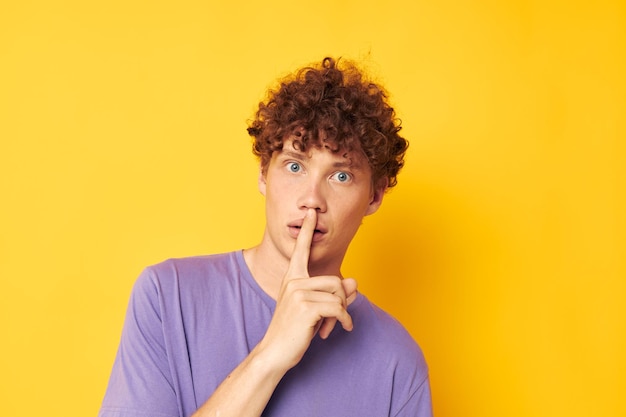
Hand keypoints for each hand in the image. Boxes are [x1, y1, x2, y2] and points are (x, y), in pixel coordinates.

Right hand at [259, 208, 357, 370]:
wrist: (275, 352)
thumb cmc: (294, 331)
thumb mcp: (316, 309)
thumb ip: (336, 294)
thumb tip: (354, 282)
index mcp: (292, 278)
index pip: (301, 250)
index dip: (307, 230)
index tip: (311, 212)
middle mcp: (293, 281)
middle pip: (335, 281)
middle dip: (342, 301)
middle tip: (334, 319)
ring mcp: (298, 293)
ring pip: (338, 295)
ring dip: (342, 313)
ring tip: (330, 326)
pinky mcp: (306, 307)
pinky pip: (338, 308)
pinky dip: (344, 321)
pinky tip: (338, 330)